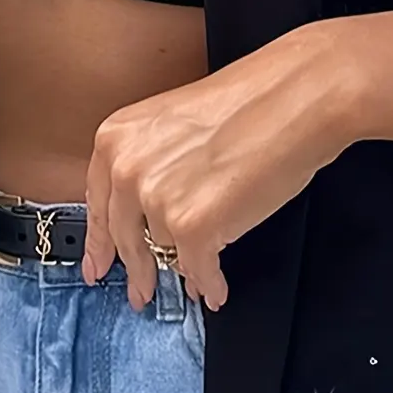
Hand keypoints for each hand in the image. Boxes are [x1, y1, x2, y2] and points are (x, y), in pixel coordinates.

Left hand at [80, 21, 359, 312]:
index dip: (100, 242)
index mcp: (117, 139)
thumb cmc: (251, 101)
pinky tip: (215, 290)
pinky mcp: (193, 229)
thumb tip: (153, 210)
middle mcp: (127, 171)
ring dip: (184, 271)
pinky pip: (197, 271)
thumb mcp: (174, 124)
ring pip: (165, 254)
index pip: (100, 204)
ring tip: (197, 281)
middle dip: (137, 272)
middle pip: (127, 239)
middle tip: (140, 294)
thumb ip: (151, 165)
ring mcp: (158, 202)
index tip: (97, 266)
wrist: (296, 98)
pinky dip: (210, 284)